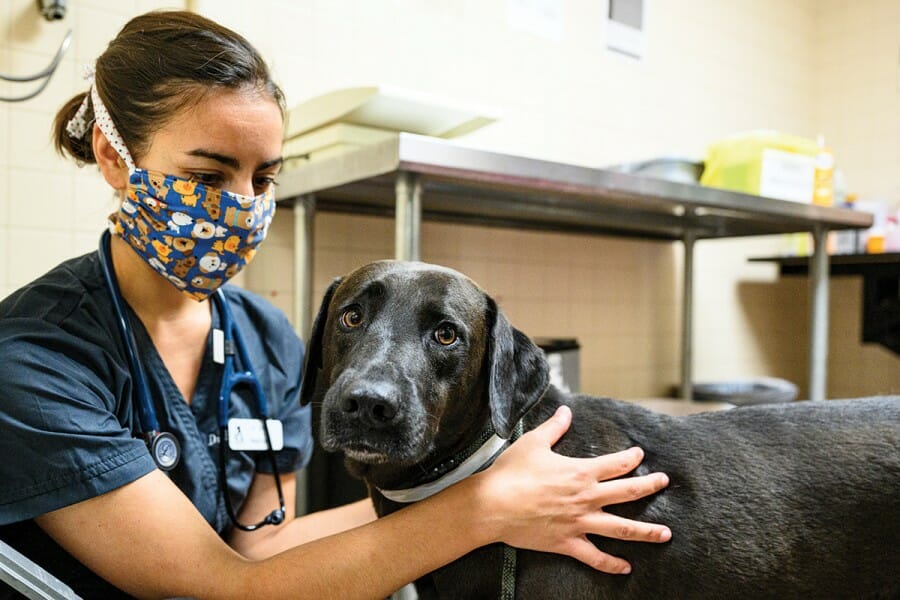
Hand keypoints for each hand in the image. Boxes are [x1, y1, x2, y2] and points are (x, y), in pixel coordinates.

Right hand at [473, 405, 670, 573]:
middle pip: (628, 492)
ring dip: (646, 532)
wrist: (494, 505)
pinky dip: (611, 564)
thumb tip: (566, 411)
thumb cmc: (512, 472)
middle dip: (650, 486)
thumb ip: (554, 427)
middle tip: (664, 482)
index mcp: (580, 472)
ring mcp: (580, 522)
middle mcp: (586, 498)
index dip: (630, 458)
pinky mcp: (568, 542)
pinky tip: (626, 568)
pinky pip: (595, 557)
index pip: (616, 464)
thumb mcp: (534, 443)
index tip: (639, 454)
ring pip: (621, 528)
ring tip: (665, 533)